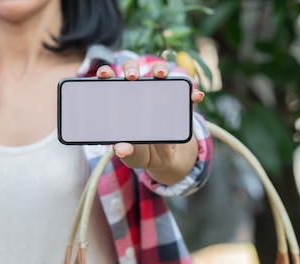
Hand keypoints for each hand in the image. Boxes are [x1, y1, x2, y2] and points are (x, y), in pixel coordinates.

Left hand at [96, 60, 204, 184]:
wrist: (161, 159)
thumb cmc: (138, 151)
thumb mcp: (131, 154)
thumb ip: (125, 151)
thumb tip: (121, 149)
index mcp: (119, 102)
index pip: (109, 82)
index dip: (105, 73)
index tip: (103, 74)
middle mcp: (137, 93)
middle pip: (133, 71)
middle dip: (132, 68)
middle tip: (133, 77)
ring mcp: (158, 95)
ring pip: (158, 73)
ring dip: (160, 69)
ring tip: (161, 75)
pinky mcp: (177, 103)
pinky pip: (186, 93)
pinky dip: (192, 92)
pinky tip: (195, 95)